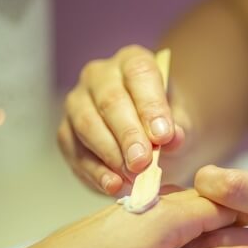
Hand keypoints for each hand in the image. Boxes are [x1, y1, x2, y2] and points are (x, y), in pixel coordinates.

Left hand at [13, 189, 247, 247]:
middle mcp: (157, 202)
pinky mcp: (123, 223)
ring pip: (189, 213)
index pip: (231, 204)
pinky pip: (169, 222)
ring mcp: (138, 210)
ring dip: (210, 233)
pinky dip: (186, 237)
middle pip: (211, 205)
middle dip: (236, 226)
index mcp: (172, 212)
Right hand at [57, 45, 189, 195]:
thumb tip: (172, 137)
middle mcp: (100, 76)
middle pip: (110, 101)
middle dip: (127, 134)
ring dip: (110, 154)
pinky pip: (75, 151)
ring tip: (132, 177)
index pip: (139, 74)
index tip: (163, 136)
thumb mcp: (181, 125)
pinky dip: (95, 172)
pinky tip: (114, 185)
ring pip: (87, 124)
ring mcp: (78, 102)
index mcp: (132, 62)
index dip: (150, 105)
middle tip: (142, 162)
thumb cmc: (165, 125)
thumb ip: (179, 128)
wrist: (150, 142)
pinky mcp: (66, 132)